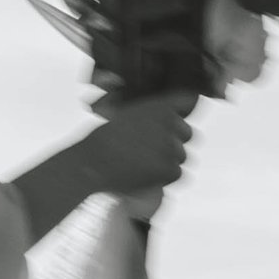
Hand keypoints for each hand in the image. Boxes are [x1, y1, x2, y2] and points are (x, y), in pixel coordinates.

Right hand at [85, 91, 196, 209]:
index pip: (187, 100)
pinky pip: (177, 174)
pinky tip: (145, 175)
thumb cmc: (101, 142)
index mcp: (159, 106)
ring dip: (167, 162)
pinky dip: (163, 178)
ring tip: (143, 165)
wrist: (90, 164)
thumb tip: (163, 119)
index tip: (174, 120)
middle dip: (173, 143)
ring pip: (182, 156)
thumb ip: (146, 114)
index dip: (182, 111)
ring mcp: (171, 146)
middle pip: (187, 133)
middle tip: (151, 152)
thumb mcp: (123, 114)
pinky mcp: (169, 168)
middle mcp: (170, 123)